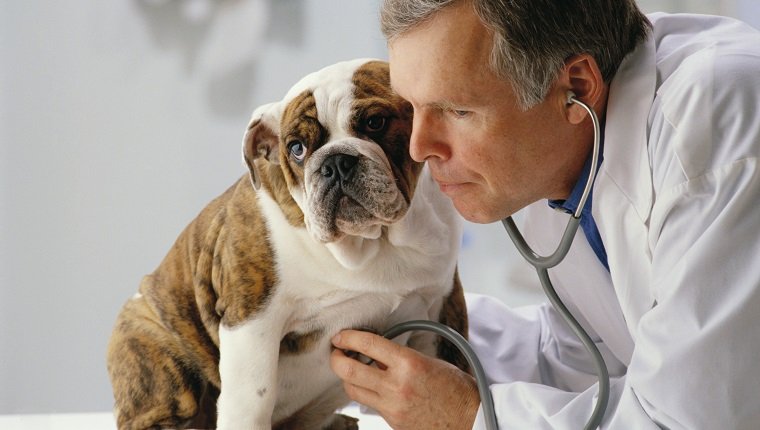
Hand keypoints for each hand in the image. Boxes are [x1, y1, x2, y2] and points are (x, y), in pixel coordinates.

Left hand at [330, 330, 479, 429]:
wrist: (470, 420)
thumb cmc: (458, 390)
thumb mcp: (430, 363)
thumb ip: (402, 358)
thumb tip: (379, 354)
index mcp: (409, 364)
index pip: (368, 344)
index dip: (348, 337)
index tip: (340, 336)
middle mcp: (397, 385)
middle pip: (349, 370)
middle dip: (336, 358)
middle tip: (336, 352)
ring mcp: (392, 406)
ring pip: (353, 389)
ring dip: (348, 377)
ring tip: (351, 368)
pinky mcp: (392, 421)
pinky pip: (369, 404)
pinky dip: (366, 392)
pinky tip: (372, 385)